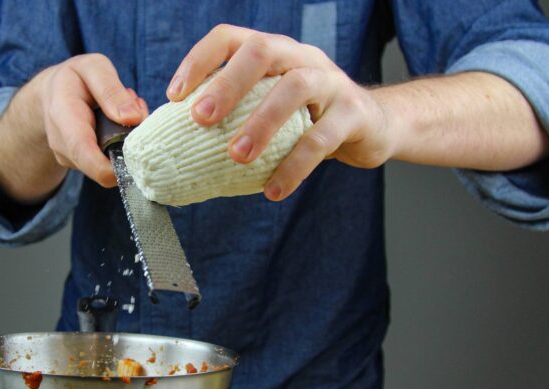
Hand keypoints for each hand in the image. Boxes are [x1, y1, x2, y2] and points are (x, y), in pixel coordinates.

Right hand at [37, 53, 148, 186]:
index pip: (84, 153)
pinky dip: (119, 146)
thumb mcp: (93, 68)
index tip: (134, 162)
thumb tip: (133, 118)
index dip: (109, 168)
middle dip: (128, 146)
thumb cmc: (75, 78)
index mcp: (63, 115)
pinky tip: (115, 125)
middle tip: (136, 111)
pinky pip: (107, 162)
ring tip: (123, 113)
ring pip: (109, 164)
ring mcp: (70, 158)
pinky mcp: (80, 164)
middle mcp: (62, 143)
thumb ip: (111, 90)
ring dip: (126, 143)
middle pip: (102, 166)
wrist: (51, 93)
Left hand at [166, 25, 394, 200]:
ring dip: (261, 123)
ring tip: (237, 157)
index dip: (199, 60)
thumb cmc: (310, 118)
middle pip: (263, 51)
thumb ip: (240, 114)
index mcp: (276, 52)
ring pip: (295, 88)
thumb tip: (184, 144)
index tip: (175, 96)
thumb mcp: (273, 106)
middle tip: (201, 120)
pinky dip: (295, 166)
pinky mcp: (354, 112)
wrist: (373, 125)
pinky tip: (274, 190)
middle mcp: (302, 57)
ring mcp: (331, 81)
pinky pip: (321, 138)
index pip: (231, 38)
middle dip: (228, 83)